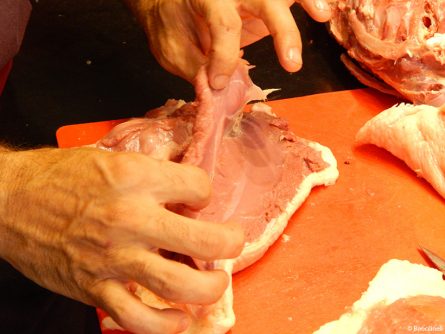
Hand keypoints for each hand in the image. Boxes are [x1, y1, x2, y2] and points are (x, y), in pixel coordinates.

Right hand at [0, 147, 243, 333]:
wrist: (12, 200)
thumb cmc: (63, 177)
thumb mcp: (114, 158)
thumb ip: (155, 172)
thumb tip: (189, 188)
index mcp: (136, 178)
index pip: (199, 187)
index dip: (203, 192)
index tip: (195, 199)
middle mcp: (129, 217)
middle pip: (204, 238)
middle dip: (229, 242)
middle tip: (230, 241)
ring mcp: (113, 257)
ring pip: (179, 284)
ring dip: (209, 288)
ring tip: (215, 282)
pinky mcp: (95, 287)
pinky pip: (138, 319)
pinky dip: (165, 325)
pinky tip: (178, 317)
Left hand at [126, 0, 330, 88]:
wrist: (168, 2)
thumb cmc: (170, 26)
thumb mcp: (173, 50)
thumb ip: (198, 68)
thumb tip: (224, 90)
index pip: (223, 24)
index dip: (224, 57)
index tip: (219, 84)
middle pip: (264, 0)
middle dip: (282, 30)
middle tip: (292, 64)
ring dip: (307, 1)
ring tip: (323, 16)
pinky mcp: (263, 0)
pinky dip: (309, 0)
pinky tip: (325, 11)